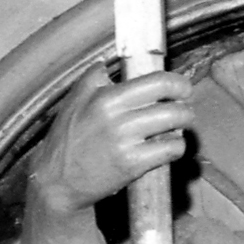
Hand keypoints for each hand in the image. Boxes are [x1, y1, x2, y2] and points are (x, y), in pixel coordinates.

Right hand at [33, 64, 192, 214]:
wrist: (57, 180)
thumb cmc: (67, 139)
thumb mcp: (74, 100)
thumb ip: (93, 79)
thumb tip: (108, 63)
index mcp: (106, 96)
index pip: (156, 81)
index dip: (177, 83)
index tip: (182, 88)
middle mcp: (117, 116)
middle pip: (171, 103)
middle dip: (185, 107)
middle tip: (184, 111)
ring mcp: (126, 141)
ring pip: (174, 124)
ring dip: (183, 126)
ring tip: (177, 129)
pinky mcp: (132, 164)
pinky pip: (170, 149)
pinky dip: (176, 147)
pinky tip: (169, 147)